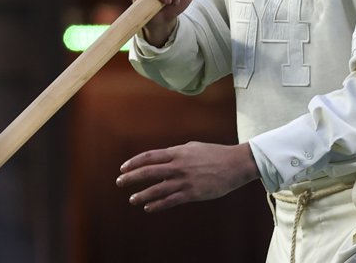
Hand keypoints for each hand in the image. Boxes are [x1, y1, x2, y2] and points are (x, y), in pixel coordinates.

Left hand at [117, 141, 259, 212]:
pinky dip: (157, 205)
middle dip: (131, 178)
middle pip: (148, 172)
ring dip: (141, 195)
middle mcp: (178, 166)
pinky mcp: (191, 193)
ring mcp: (184, 181)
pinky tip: (149, 208)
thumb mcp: (194, 147)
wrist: (235, 165)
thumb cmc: (215, 154)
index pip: (149, 157)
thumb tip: (163, 158)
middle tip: (120, 182)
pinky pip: (169, 201)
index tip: (123, 168)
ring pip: (156, 190)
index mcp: (178, 152)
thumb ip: (177, 152)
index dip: (134, 162)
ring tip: (132, 199)